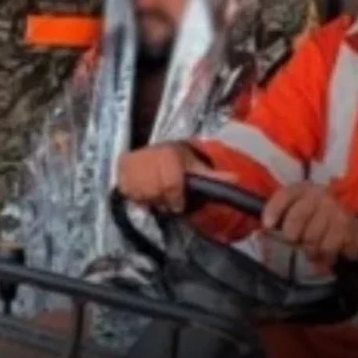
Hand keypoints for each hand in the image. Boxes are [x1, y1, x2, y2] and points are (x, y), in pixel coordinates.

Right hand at [117, 143, 234, 213]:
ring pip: (138, 190)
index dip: (174, 198)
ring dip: (148, 199)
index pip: (170, 182)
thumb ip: (216, 177)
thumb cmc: (181, 164)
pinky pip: (126, 189)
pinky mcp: (121, 166)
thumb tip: (236, 179)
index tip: (178, 205)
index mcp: (170, 152)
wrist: (161, 153)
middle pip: (153, 188)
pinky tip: (144, 193)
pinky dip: (135, 196)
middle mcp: (149, 152)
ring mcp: (133, 159)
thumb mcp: (199, 169)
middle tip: (167, 202)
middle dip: (161, 200)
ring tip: (156, 196)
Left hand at [262, 183, 357, 267]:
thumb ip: (276, 223)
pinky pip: (325, 247)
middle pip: (295, 218)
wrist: (353, 231)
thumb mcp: (296, 216)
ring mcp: (335, 208)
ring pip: (310, 237)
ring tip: (311, 251)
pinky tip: (325, 254)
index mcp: (303, 189)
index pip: (284, 195)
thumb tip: (258, 235)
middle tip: (294, 244)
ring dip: (308, 250)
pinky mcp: (346, 225)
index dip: (273, 210)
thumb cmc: (317, 223)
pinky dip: (323, 256)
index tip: (267, 226)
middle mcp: (320, 194)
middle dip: (290, 237)